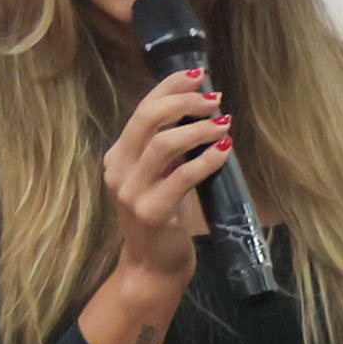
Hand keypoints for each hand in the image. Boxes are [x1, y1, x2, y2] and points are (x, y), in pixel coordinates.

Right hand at [97, 67, 228, 293]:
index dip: (169, 87)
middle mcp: (119, 168)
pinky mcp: (151, 211)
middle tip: (214, 100)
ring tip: (224, 124)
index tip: (198, 75)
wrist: (151, 268)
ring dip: (199, 129)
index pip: (142, 108)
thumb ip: (170, 148)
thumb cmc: (162, 219)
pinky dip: (207, 160)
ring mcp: (131, 190)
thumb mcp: (161, 177)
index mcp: (118, 154)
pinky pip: (183, 176)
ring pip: (164, 144)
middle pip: (148, 118)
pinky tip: (224, 151)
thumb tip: (200, 111)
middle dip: (184, 102)